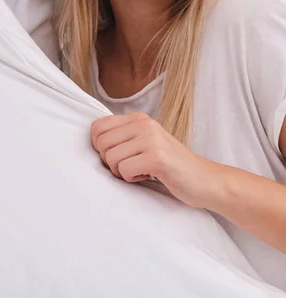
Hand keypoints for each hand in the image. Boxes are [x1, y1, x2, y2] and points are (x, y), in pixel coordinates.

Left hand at [91, 112, 223, 208]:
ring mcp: (151, 139)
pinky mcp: (156, 157)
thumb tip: (93, 139)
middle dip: (110, 162)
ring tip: (142, 171)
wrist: (204, 179)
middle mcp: (144, 123)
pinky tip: (150, 176)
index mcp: (138, 118)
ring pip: (111, 158)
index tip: (118, 156)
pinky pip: (125, 170)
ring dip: (122, 172)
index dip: (100, 147)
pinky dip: (133, 179)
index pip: (97, 127)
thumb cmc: (170, 165)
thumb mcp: (146, 142)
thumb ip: (123, 137)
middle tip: (130, 166)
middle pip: (101, 144)